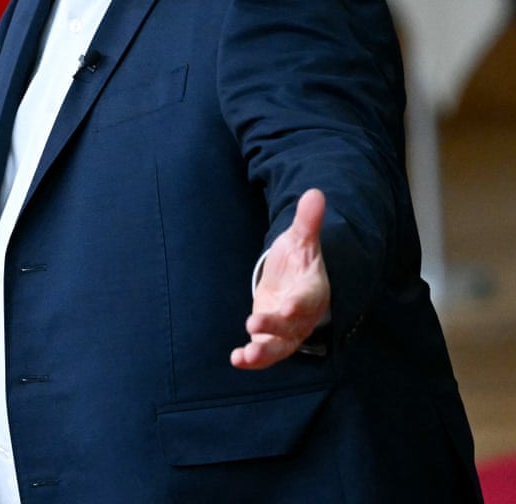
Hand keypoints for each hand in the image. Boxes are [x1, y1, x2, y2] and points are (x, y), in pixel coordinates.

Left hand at [231, 188, 330, 370]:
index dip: (298, 304)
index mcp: (313, 289)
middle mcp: (302, 314)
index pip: (308, 298)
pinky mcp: (273, 338)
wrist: (298, 282)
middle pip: (292, 326)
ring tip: (245, 356)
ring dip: (263, 352)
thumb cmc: (300, 261)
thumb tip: (316, 193)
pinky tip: (236, 359)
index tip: (287, 308)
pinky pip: (266, 353)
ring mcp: (288, 330)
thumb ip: (308, 222)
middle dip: (275, 327)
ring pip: (280, 346)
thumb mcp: (303, 240)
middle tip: (253, 324)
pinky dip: (253, 359)